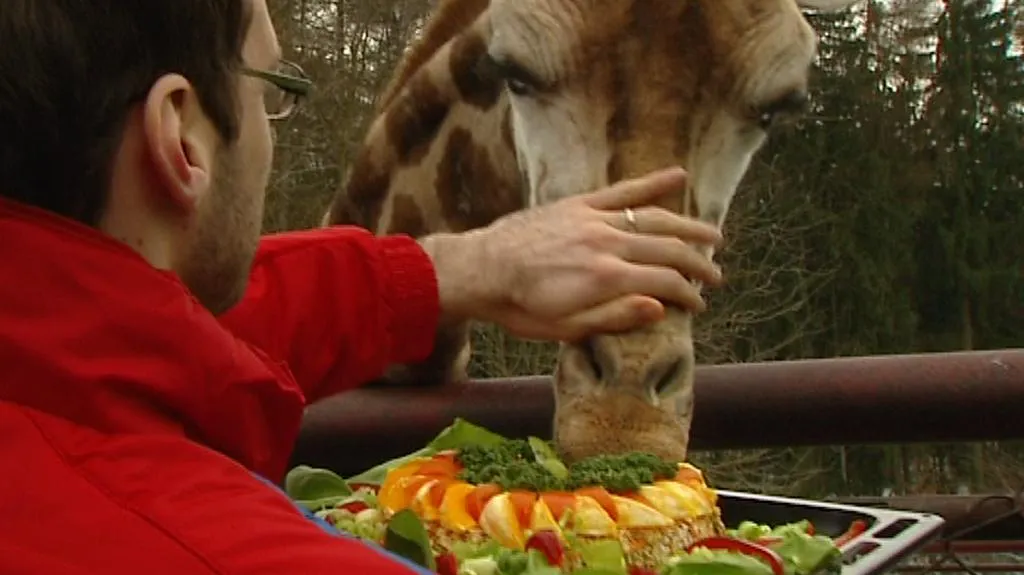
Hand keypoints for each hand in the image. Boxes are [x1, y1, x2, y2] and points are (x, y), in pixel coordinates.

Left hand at [422, 167, 723, 341]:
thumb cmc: (519, 308)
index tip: (699, 306)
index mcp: (605, 278)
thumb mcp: (565, 328)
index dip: (688, 295)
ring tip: (714, 236)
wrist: (480, 270)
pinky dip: (651, 183)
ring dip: (688, 226)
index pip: (665, 283)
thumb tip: (661, 309)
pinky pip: (621, 190)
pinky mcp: (578, 204)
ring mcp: (593, 219)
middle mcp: (605, 243)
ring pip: (654, 217)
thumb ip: (615, 317)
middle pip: (668, 249)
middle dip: (698, 264)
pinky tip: (678, 175)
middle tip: (716, 277)